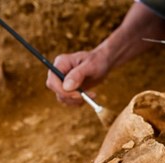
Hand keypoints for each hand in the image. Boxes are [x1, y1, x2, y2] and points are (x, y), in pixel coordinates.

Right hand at [45, 2, 164, 105]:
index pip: (51, 80)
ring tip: (91, 97)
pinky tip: (91, 98)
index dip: (63, 91)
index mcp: (61, 63)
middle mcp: (61, 70)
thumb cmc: (105, 58)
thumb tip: (67, 86)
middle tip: (87, 99)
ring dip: (75, 102)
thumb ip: (80, 75)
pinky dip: (80, 102)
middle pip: (56, 91)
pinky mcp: (75, 86)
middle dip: (70, 98)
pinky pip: (71, 99)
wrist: (113, 57)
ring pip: (63, 97)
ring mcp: (67, 78)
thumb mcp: (94, 66)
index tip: (79, 95)